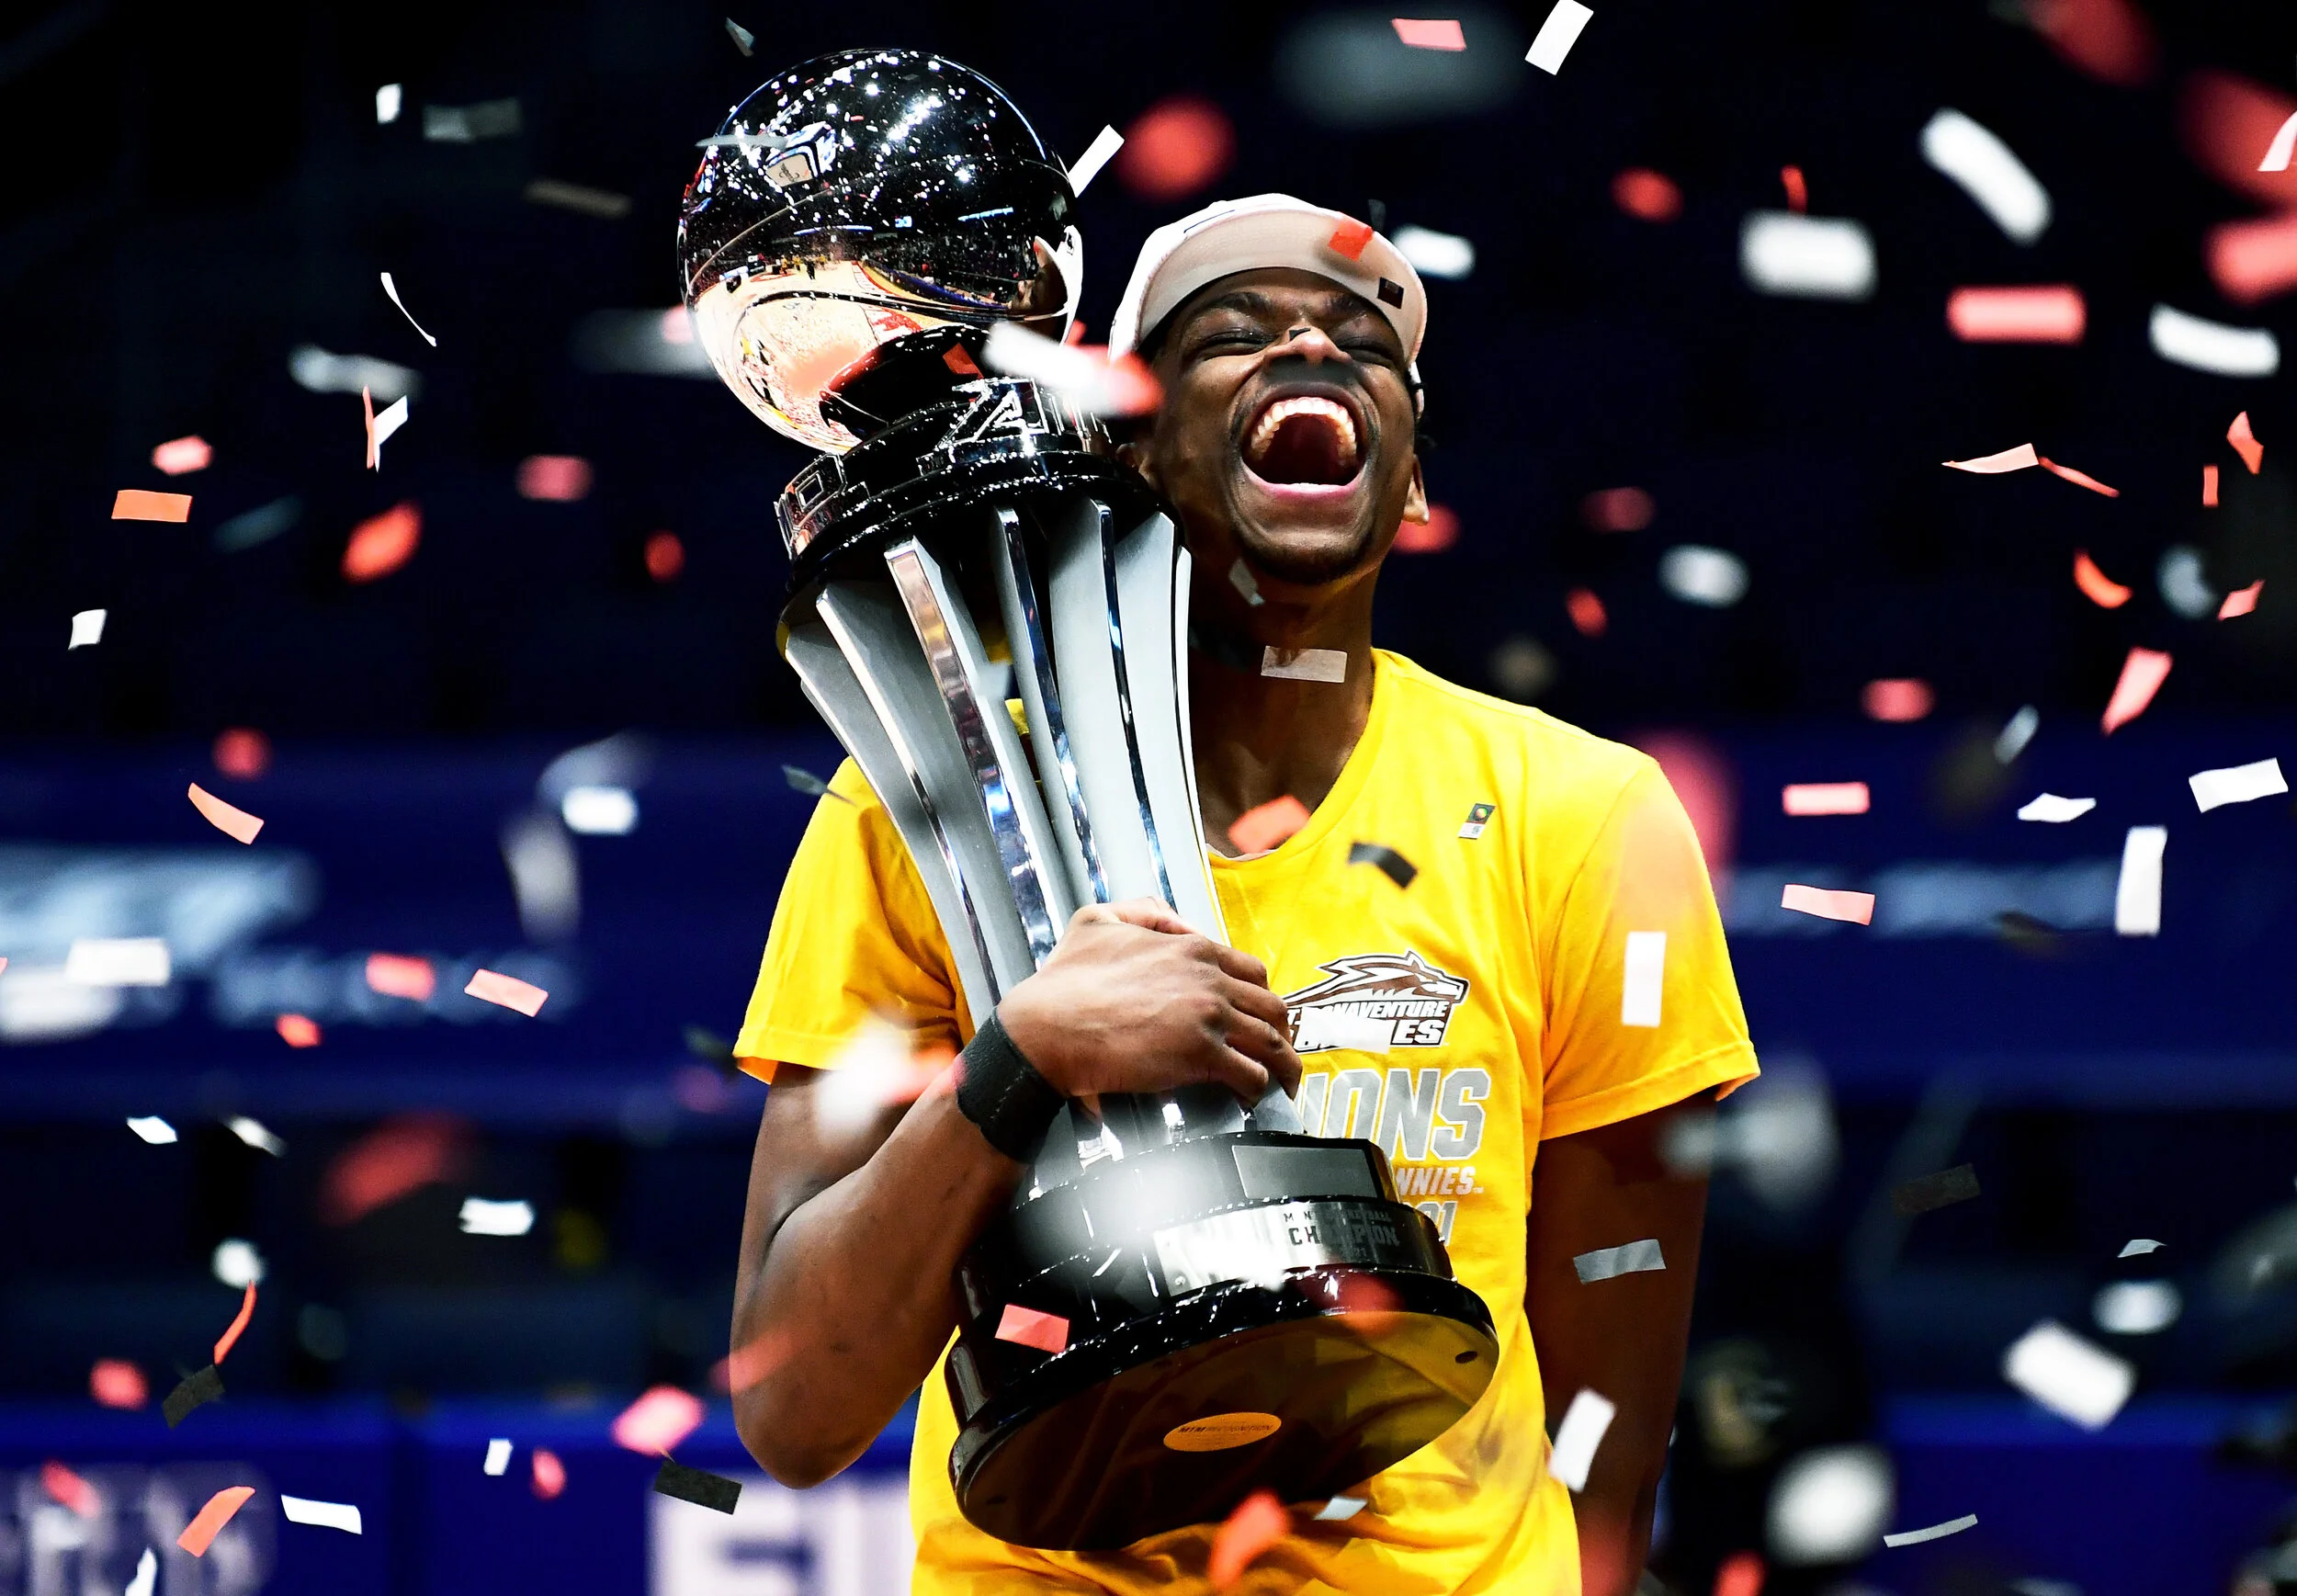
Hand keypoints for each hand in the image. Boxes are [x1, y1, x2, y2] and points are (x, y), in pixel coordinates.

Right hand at [994, 899, 1301, 1104]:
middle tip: (1279, 1050)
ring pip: (1271, 1040)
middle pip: (1270, 1005)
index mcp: (1190, 949)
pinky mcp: (1199, 1055)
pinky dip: (1260, 1087)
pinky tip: (1253, 1096)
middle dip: (1281, 1031)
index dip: (1260, 996)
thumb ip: (1143, 912)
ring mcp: (1207, 1017)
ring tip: (1283, 1081)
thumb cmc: (1064, 984)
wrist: (1046, 1029)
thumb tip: (1176, 921)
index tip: (1261, 1015)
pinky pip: (1251, 1073)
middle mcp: (1207, 979)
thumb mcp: (1097, 920)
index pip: (1250, 971)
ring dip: (1283, 1063)